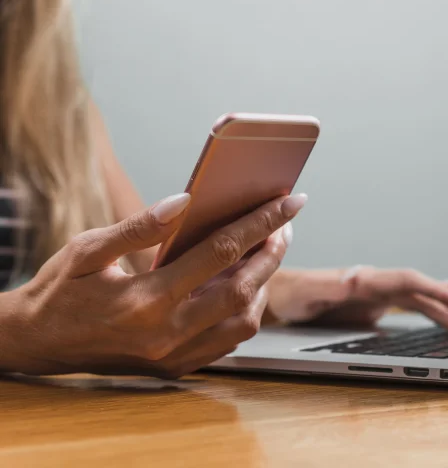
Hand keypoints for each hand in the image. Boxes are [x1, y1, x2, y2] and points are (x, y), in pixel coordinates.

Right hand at [0, 192, 306, 377]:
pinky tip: (244, 286)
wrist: (38, 343)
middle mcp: (167, 332)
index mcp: (146, 299)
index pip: (220, 252)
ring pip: (244, 322)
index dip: (259, 223)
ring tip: (266, 253)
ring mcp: (174, 355)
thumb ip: (139, 227)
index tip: (288, 203)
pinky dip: (245, 312)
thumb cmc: (61, 291)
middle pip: (243, 290)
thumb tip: (185, 201)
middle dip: (273, 253)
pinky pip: (228, 341)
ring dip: (264, 285)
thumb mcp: (88, 249)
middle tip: (285, 226)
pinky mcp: (177, 366)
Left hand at [266, 266, 447, 332]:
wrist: (280, 293)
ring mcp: (375, 294)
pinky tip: (442, 308)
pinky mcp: (372, 304)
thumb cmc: (292, 293)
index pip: (407, 281)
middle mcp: (375, 283)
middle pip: (419, 289)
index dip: (434, 288)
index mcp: (364, 279)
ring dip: (444, 305)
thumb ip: (333, 286)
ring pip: (417, 298)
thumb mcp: (309, 292)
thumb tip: (357, 280)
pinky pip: (407, 305)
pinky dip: (429, 306)